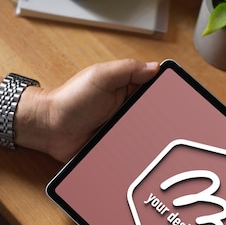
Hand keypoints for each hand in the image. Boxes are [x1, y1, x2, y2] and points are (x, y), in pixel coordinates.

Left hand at [15, 59, 159, 161]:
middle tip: (166, 128)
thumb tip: (155, 67)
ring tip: (158, 145)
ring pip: (144, 135)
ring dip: (149, 139)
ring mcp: (119, 128)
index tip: (176, 100)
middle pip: (152, 115)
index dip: (165, 94)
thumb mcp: (100, 77)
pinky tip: (143, 156)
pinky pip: (130, 150)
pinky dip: (136, 152)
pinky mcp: (113, 145)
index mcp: (124, 88)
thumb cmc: (69, 100)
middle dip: (159, 121)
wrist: (49, 129)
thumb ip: (128, 69)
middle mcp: (124, 108)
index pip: (153, 89)